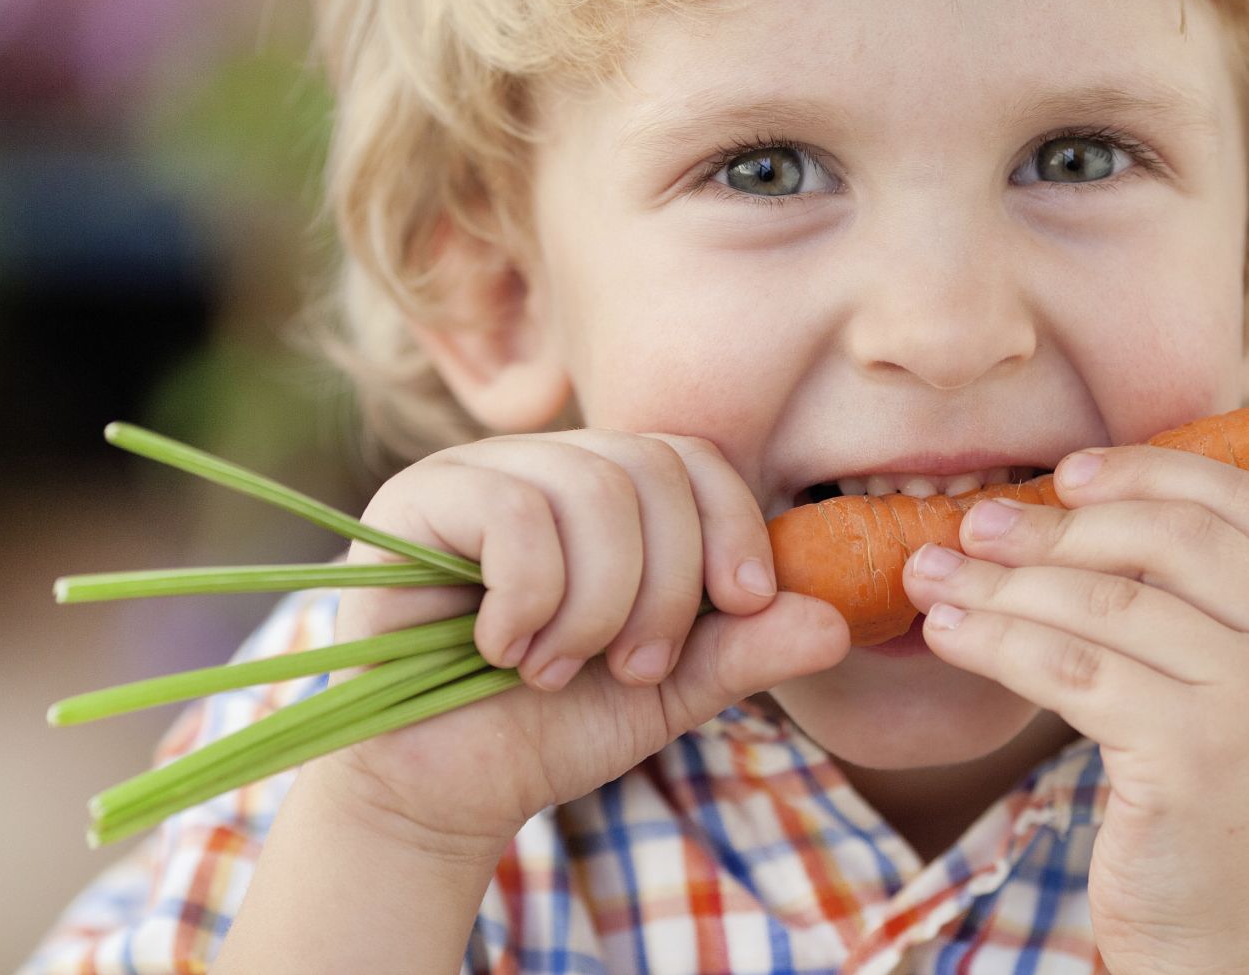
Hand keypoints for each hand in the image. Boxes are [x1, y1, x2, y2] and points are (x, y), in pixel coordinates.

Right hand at [319, 430, 851, 861]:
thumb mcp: (670, 690)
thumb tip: (836, 621)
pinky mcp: (412, 501)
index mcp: (608, 492)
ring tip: (560, 670)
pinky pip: (514, 511)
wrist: (441, 791)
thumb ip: (746, 649)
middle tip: (633, 668)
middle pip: (651, 470)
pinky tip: (502, 648)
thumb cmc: (550, 729)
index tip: (744, 605)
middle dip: (666, 588)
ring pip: (592, 489)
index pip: (693, 457)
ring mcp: (475, 472)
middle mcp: (545, 464)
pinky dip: (531, 598)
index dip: (732, 525)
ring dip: (597, 605)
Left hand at [901, 445, 1248, 973]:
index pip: (1241, 502)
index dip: (1148, 471)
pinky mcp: (1194, 756)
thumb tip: (1083, 519)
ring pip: (1105, 601)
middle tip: (974, 526)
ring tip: (932, 576)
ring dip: (1001, 582)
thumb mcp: (1243, 707)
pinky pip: (1071, 668)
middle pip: (1167, 536)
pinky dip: (998, 640)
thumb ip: (1204, 619)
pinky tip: (949, 634)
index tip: (1066, 473)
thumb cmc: (1220, 833)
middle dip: (1057, 524)